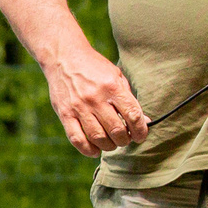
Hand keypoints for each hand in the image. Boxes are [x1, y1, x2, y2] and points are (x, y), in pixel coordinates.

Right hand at [44, 41, 149, 156]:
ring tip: (112, 143)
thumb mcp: (116, 76)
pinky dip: (88, 150)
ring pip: (98, 138)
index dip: (140, 130)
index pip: (133, 115)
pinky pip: (77, 139)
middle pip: (117, 130)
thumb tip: (144, 121)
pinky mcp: (65, 114)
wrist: (63, 58)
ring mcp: (79, 107)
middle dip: (125, 140)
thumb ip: (129, 99)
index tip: (140, 135)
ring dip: (109, 146)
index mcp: (112, 86)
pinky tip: (95, 150)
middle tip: (125, 138)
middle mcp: (96, 98)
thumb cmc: (94, 68)